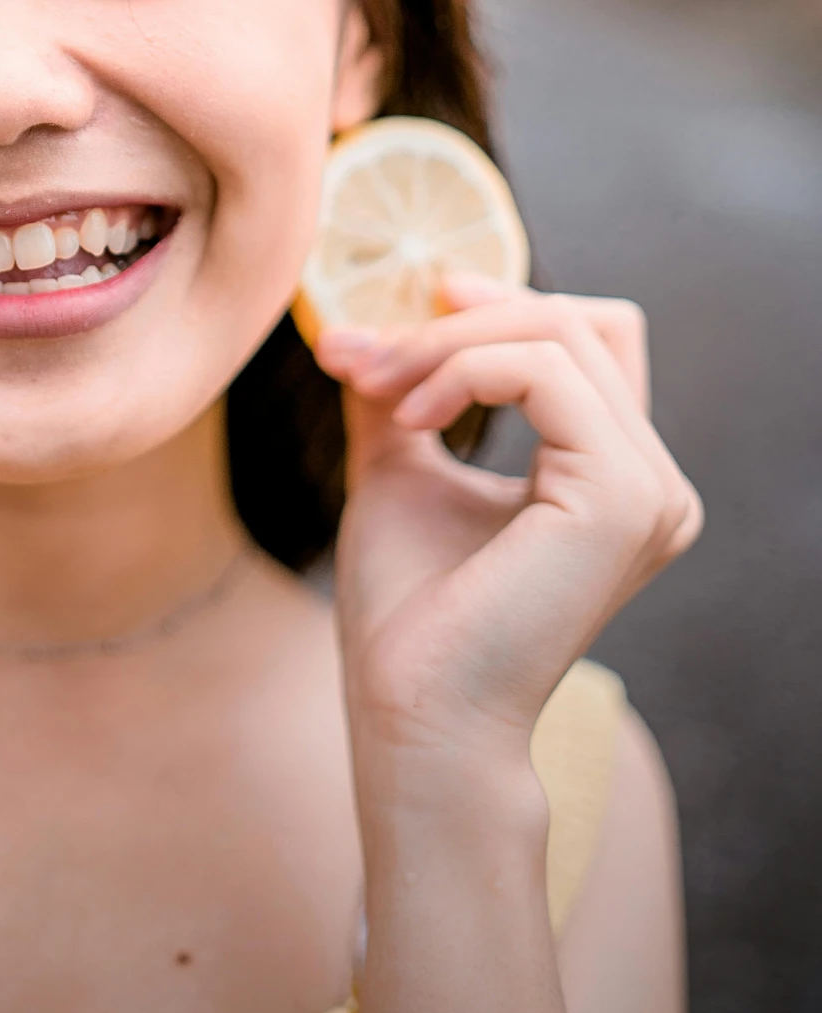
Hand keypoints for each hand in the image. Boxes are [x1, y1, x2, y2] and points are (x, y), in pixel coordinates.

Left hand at [315, 278, 700, 772]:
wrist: (414, 711)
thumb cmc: (410, 614)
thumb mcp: (402, 470)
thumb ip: (400, 393)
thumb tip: (363, 322)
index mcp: (615, 479)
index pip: (589, 340)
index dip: (505, 301)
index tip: (411, 301)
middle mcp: (651, 483)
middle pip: (572, 323)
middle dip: (453, 320)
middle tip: (361, 352)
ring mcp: (648, 489)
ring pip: (556, 334)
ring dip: (443, 342)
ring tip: (372, 384)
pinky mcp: (621, 494)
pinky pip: (544, 369)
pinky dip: (462, 369)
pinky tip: (410, 417)